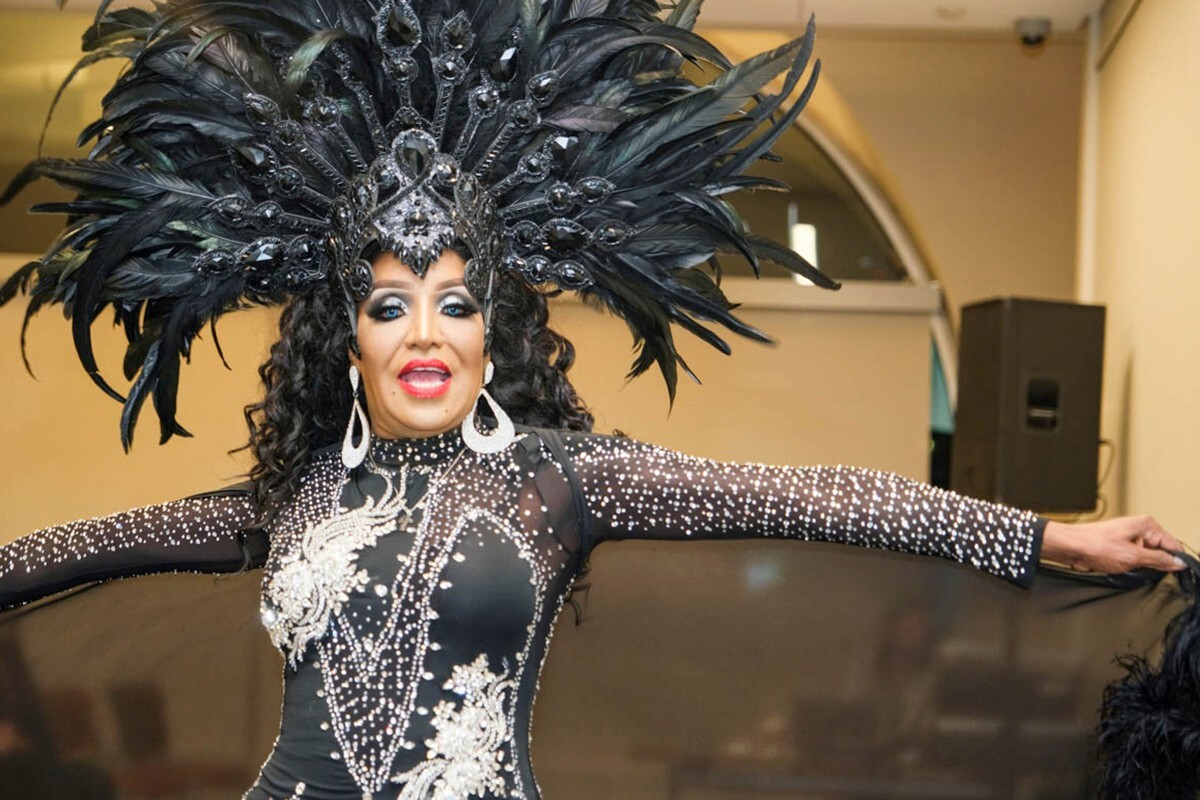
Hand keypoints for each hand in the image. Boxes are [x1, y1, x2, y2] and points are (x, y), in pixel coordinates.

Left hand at [1042, 516, 1186, 573]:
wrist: (1070, 547)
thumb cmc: (1093, 545)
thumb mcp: (1132, 556)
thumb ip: (1158, 560)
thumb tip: (1177, 562)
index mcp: (1146, 524)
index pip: (1172, 545)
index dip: (1174, 561)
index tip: (1174, 573)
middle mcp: (1139, 528)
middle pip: (1160, 551)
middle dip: (1155, 564)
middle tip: (1143, 569)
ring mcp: (1130, 537)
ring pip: (1147, 557)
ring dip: (1142, 566)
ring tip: (1129, 567)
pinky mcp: (1121, 546)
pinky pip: (1135, 559)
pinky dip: (1132, 566)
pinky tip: (1123, 568)